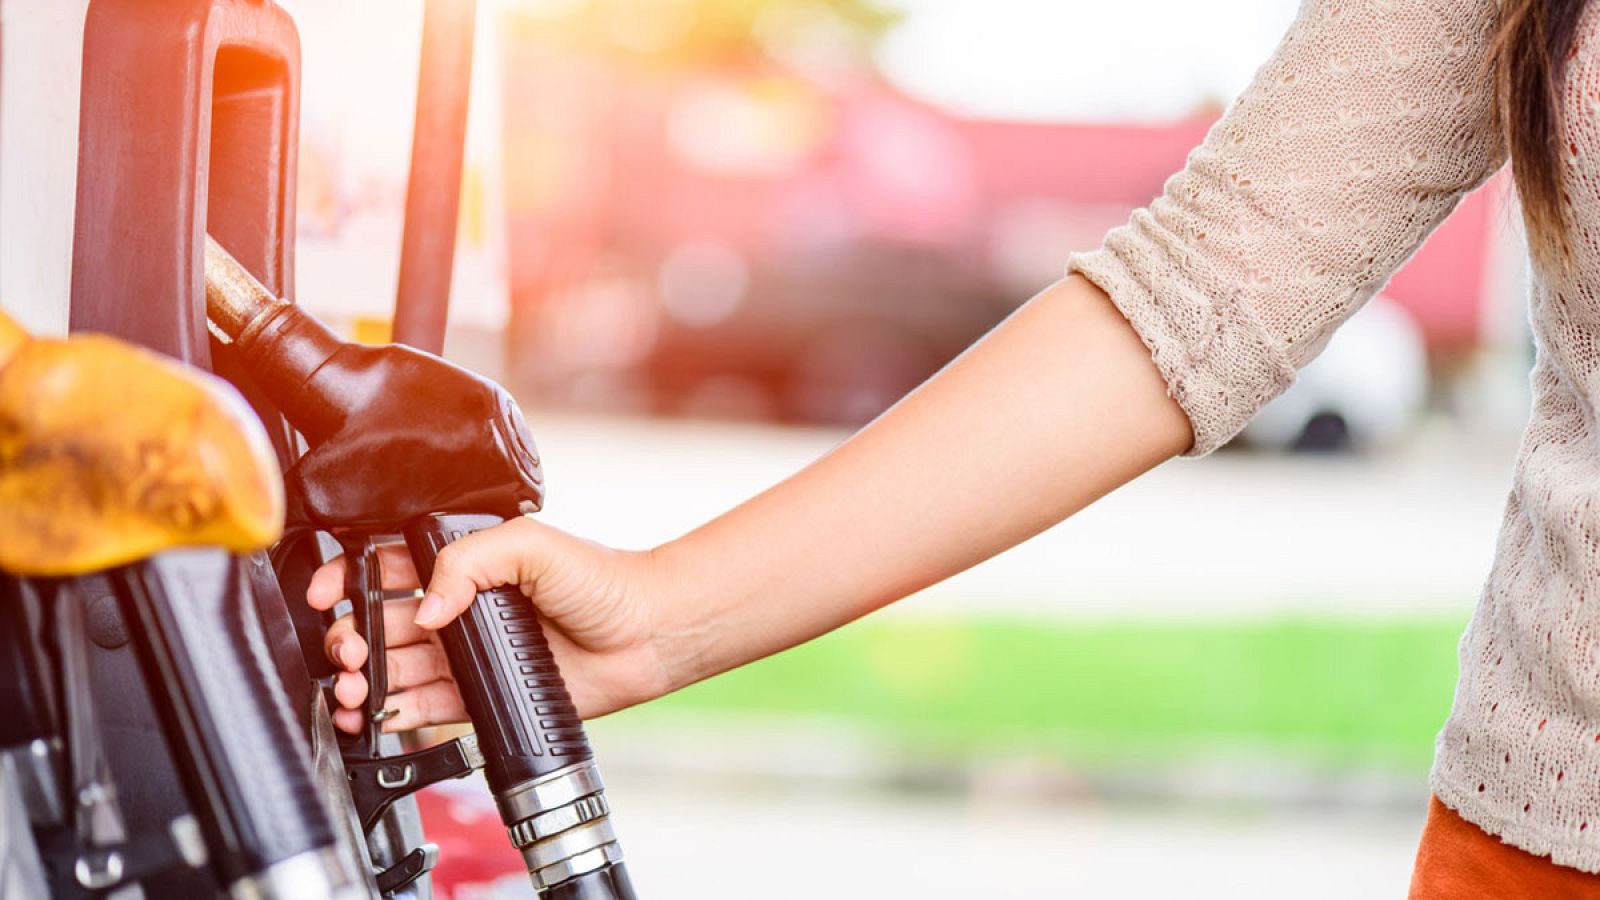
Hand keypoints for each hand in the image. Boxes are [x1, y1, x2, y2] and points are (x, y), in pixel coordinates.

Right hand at [305, 517, 674, 733]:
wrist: (644, 634)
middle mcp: (460, 606)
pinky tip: (375, 712)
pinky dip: (393, 712)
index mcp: (463, 563)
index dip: (348, 578)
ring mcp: (468, 652)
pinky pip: (425, 705)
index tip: (328, 593)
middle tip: (349, 650)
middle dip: (350, 636)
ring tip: (352, 688)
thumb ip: (466, 561)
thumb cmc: (601, 580)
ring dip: (363, 679)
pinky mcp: (480, 694)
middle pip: (381, 622)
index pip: (386, 566)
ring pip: (395, 667)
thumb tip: (425, 607)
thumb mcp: (529, 544)